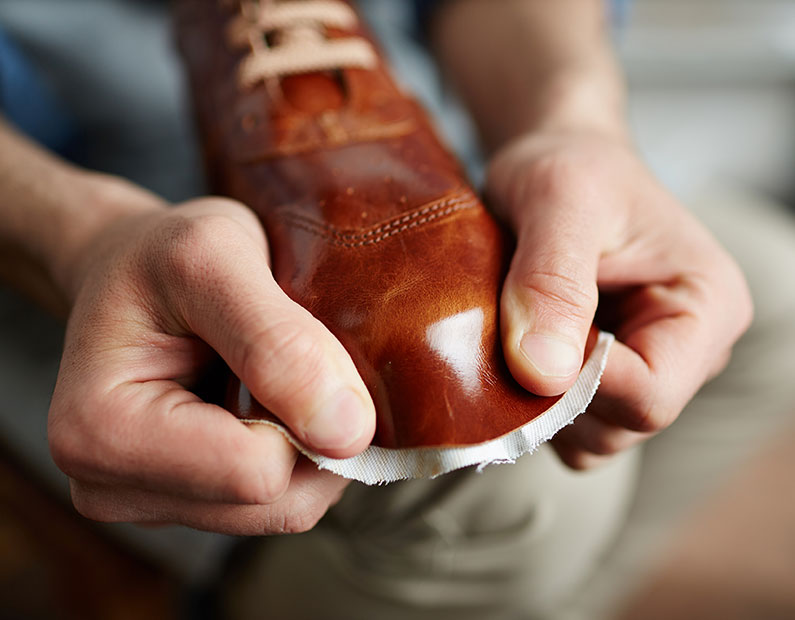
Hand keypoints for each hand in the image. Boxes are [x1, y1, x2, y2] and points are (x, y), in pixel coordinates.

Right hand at [48, 194, 374, 533]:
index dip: (308, 411)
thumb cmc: (161, 253)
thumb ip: (278, 342)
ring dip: (307, 440)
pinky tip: (266, 399)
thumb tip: (350, 434)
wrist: (132, 265)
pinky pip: (275, 502)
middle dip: (312, 431)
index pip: (256, 473)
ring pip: (285, 510)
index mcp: (98, 433)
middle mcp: (111, 486)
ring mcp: (149, 504)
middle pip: (277, 506)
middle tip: (288, 353)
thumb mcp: (214, 258)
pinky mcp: (183, 503)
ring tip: (271, 374)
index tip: (302, 339)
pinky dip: (295, 451)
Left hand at [488, 129, 751, 468]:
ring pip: (589, 436)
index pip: (650, 395)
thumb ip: (552, 281)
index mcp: (707, 308)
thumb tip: (543, 375)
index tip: (522, 338)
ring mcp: (648, 368)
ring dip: (538, 400)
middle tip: (511, 327)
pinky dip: (532, 403)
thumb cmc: (570, 166)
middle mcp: (690, 351)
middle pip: (620, 426)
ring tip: (516, 328)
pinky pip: (566, 426)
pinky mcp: (610, 378)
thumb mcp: (559, 200)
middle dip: (554, 395)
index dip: (577, 384)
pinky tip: (516, 346)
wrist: (559, 161)